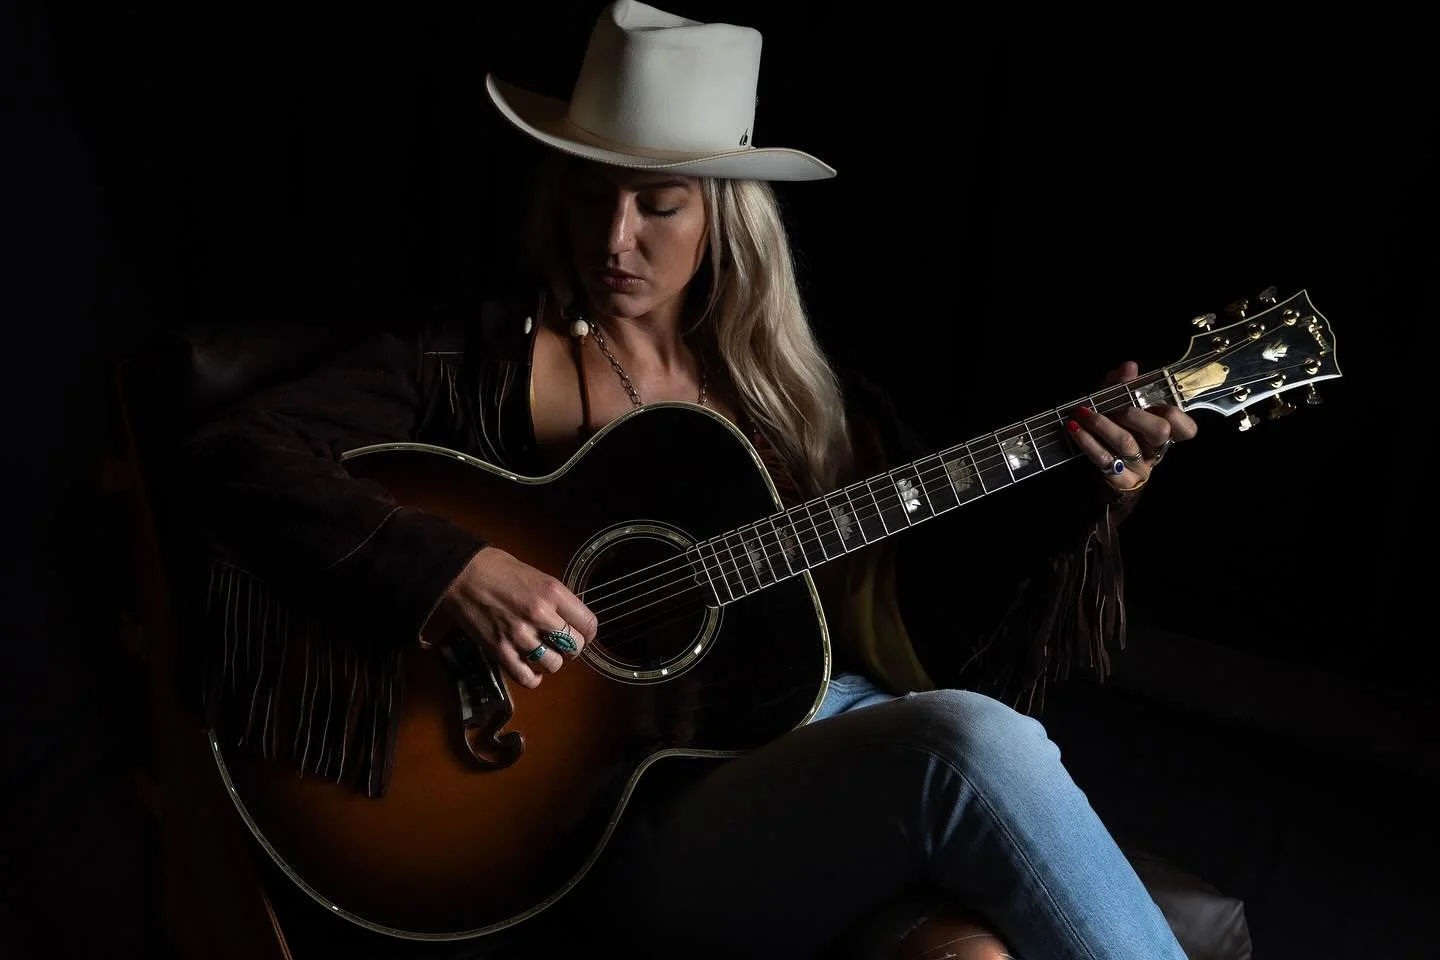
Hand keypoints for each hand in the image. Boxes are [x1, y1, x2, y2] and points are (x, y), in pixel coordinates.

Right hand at [435, 546, 596, 687]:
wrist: (460, 575)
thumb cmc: (497, 569)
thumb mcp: (537, 575)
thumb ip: (556, 599)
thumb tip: (571, 620)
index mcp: (552, 592)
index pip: (589, 624)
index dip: (588, 632)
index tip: (582, 633)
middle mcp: (540, 615)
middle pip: (575, 647)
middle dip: (572, 648)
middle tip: (562, 643)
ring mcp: (520, 636)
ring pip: (554, 665)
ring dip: (553, 662)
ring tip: (545, 653)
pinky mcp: (500, 651)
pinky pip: (527, 678)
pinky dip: (533, 678)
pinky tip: (532, 669)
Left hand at [1066, 360, 1197, 493]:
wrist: (1091, 469)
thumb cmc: (1111, 428)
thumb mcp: (1115, 403)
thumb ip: (1122, 384)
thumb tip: (1130, 366)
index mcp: (1163, 432)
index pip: (1186, 428)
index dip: (1175, 415)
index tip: (1153, 402)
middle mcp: (1155, 450)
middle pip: (1159, 431)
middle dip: (1135, 414)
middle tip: (1116, 407)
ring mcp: (1139, 467)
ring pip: (1127, 444)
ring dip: (1102, 423)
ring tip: (1082, 413)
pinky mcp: (1120, 480)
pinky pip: (1104, 460)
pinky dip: (1087, 442)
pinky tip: (1074, 429)